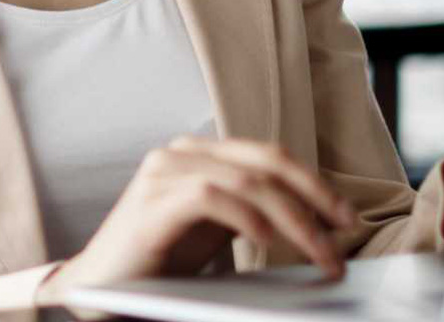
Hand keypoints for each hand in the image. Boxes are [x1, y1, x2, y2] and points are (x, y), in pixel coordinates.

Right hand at [36, 135, 357, 306]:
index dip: (315, 184)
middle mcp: (182, 152)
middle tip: (344, 234)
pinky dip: (245, 216)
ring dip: (293, 220)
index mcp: (201, 153)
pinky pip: (210, 195)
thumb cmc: (160, 264)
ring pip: (246, 180)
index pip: (270, 155)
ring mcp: (163, 172)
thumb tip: (316, 222)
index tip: (346, 218)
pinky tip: (266, 241)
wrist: (98, 291)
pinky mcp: (151, 202)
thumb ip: (254, 213)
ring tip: (317, 252)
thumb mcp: (218, 231)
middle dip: (314, 199)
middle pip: (266, 163)